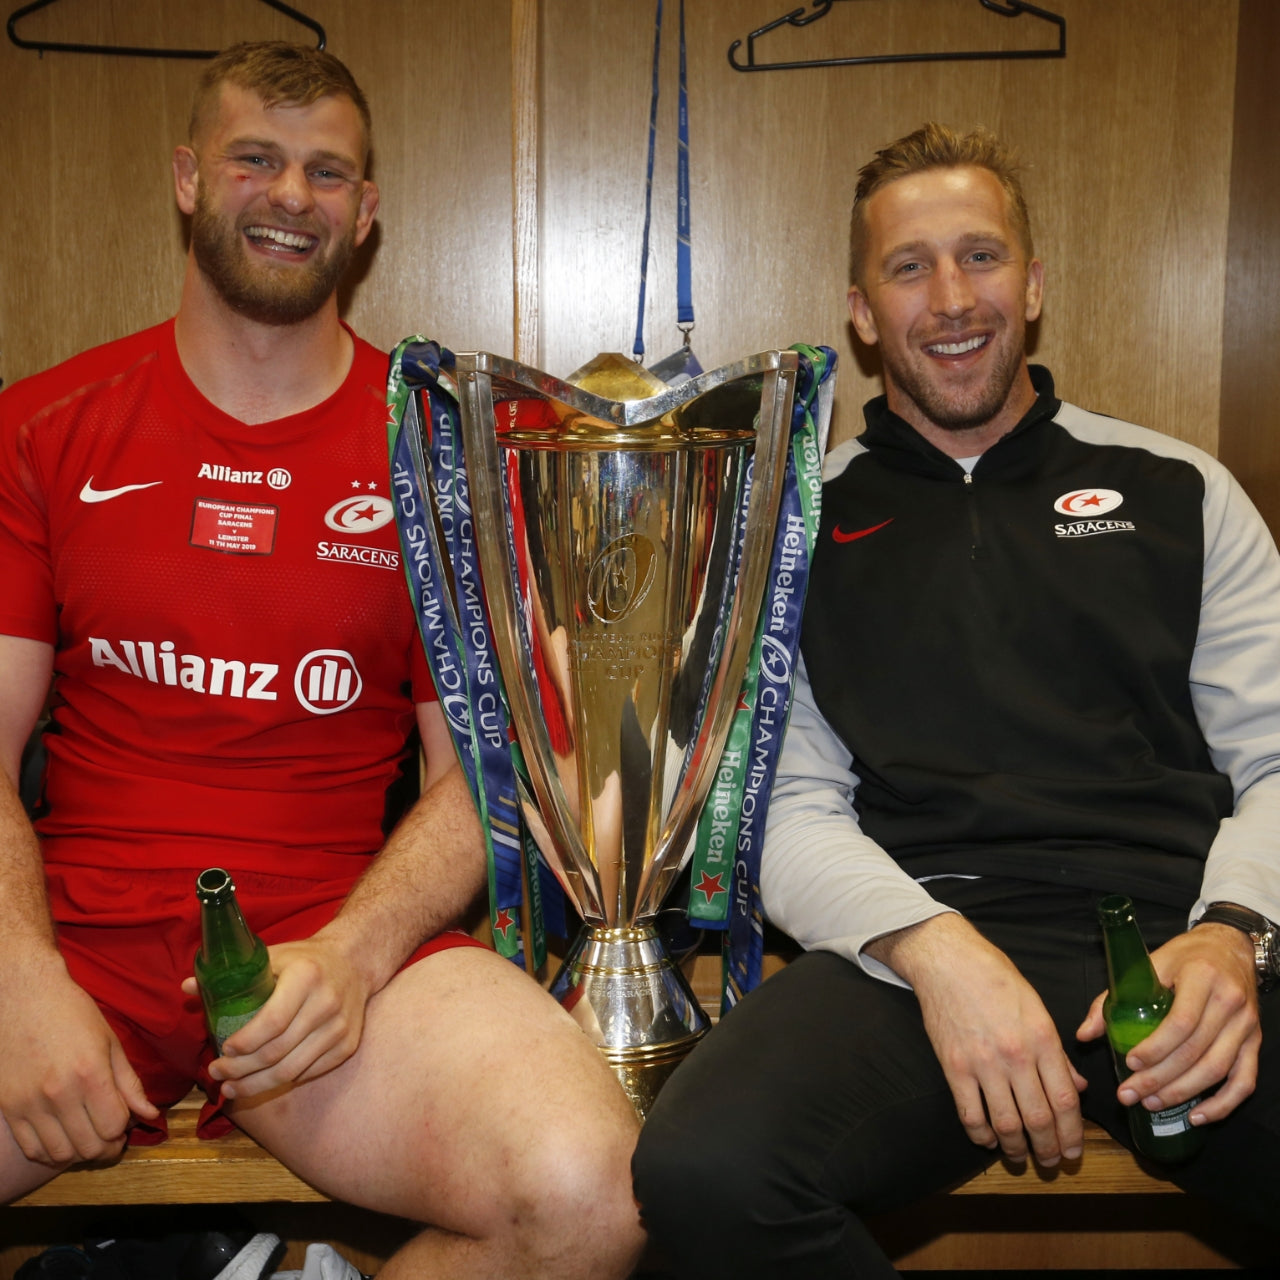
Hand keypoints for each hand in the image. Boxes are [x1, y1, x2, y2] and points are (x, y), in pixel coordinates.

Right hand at [0, 957, 157, 1165]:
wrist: (23, 997)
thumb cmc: (72, 1013)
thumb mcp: (109, 1041)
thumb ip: (129, 1082)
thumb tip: (150, 1114)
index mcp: (90, 1074)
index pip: (113, 1126)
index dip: (124, 1130)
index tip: (126, 1122)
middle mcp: (59, 1094)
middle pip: (89, 1147)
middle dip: (106, 1147)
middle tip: (111, 1137)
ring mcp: (29, 1104)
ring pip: (59, 1154)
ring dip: (79, 1153)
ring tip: (88, 1138)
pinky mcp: (9, 1108)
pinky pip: (31, 1148)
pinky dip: (50, 1153)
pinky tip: (62, 1138)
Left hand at [182, 935, 372, 1100]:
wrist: (355, 962)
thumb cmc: (304, 960)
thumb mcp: (272, 957)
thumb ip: (232, 975)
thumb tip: (187, 987)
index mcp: (306, 976)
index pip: (271, 1022)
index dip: (243, 1043)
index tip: (222, 1050)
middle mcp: (327, 1002)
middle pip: (276, 1052)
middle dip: (240, 1070)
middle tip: (217, 1074)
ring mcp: (340, 1027)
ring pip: (291, 1070)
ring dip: (255, 1085)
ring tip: (231, 1088)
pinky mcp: (347, 1046)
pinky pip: (308, 1073)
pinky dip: (281, 1081)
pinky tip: (262, 1082)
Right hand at [868, 914, 1086, 1165]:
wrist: (947, 960)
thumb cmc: (994, 977)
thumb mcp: (1036, 1006)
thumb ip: (1055, 1050)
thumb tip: (1075, 1086)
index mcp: (1042, 1038)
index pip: (1066, 1100)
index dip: (1073, 1133)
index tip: (1074, 1149)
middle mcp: (1016, 1055)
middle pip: (1040, 1119)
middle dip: (1049, 1149)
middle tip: (1052, 1162)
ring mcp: (983, 1063)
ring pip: (1007, 1123)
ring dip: (1017, 1149)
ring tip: (1021, 1157)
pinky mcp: (953, 1066)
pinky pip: (970, 1114)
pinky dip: (981, 1135)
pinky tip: (988, 1140)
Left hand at [1077, 922, 1258, 1124]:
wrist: (1229, 948)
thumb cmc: (1184, 956)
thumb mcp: (1148, 964)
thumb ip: (1114, 997)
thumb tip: (1083, 1034)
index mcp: (1202, 978)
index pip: (1181, 1022)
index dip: (1156, 1047)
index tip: (1130, 1063)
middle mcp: (1230, 1003)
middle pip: (1196, 1051)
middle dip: (1161, 1078)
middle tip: (1130, 1094)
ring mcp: (1246, 1025)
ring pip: (1218, 1070)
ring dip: (1183, 1093)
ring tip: (1151, 1103)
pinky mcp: (1255, 1042)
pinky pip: (1244, 1081)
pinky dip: (1223, 1104)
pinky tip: (1197, 1117)